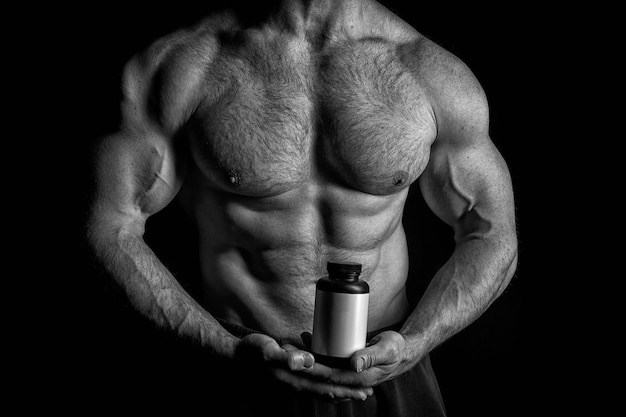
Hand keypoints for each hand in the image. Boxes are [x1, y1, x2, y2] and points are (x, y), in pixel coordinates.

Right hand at [234, 333, 372, 400]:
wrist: (234, 356)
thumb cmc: (250, 351)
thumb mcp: (267, 349)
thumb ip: (286, 356)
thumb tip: (307, 361)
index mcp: (294, 378)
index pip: (326, 384)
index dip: (345, 386)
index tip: (363, 387)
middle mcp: (296, 384)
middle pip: (327, 391)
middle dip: (347, 393)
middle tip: (368, 393)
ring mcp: (293, 383)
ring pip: (321, 391)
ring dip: (339, 392)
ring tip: (356, 393)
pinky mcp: (290, 378)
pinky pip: (313, 386)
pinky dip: (326, 387)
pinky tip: (332, 384)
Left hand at [295, 330, 407, 390]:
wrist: (402, 351)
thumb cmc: (396, 349)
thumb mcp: (388, 350)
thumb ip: (372, 356)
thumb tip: (354, 364)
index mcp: (357, 379)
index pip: (327, 376)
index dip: (310, 368)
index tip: (295, 358)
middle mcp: (348, 378)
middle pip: (319, 373)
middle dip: (300, 362)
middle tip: (284, 348)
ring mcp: (346, 372)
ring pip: (320, 367)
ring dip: (304, 357)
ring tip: (288, 343)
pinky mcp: (345, 365)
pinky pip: (326, 361)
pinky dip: (315, 352)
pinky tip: (307, 339)